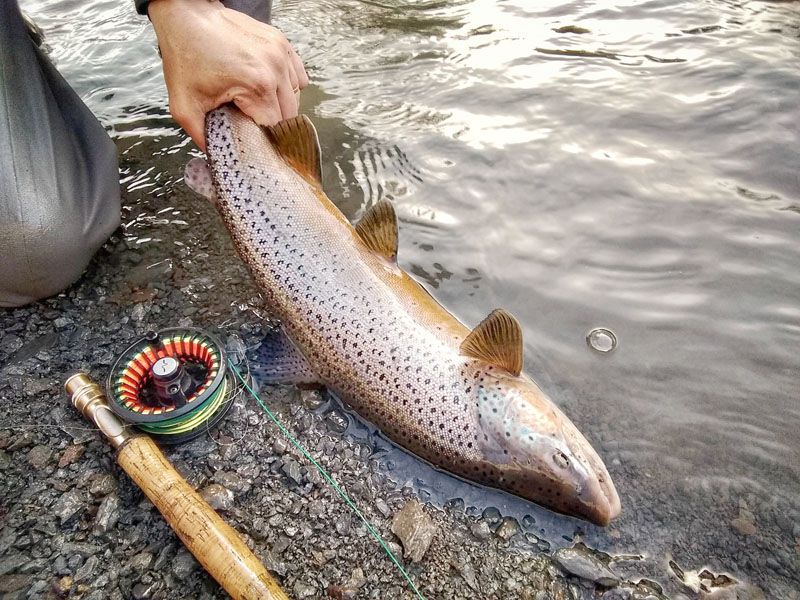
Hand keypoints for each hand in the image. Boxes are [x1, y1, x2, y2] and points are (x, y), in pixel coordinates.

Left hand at [148, 0, 308, 151]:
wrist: (187, 14)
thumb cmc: (185, 56)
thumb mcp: (184, 106)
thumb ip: (202, 139)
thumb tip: (217, 160)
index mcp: (257, 85)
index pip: (275, 128)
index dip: (261, 136)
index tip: (247, 135)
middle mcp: (275, 69)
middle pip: (289, 115)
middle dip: (271, 123)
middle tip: (248, 119)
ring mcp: (281, 53)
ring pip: (296, 97)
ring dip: (280, 105)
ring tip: (256, 102)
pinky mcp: (282, 44)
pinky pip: (298, 77)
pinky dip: (287, 87)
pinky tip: (267, 87)